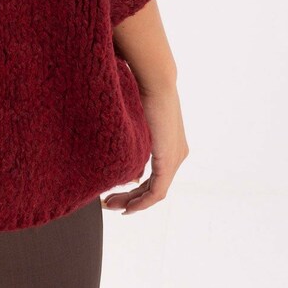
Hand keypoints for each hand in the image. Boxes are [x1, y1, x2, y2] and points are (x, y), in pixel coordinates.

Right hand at [102, 81, 189, 214]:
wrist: (156, 80)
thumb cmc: (141, 88)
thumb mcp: (136, 116)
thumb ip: (131, 133)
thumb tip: (117, 147)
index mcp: (170, 144)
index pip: (155, 174)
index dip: (137, 188)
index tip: (117, 192)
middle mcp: (177, 154)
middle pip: (155, 186)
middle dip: (132, 198)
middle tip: (110, 203)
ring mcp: (175, 158)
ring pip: (155, 191)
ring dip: (134, 201)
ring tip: (113, 205)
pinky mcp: (169, 160)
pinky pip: (157, 191)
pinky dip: (142, 201)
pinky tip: (128, 206)